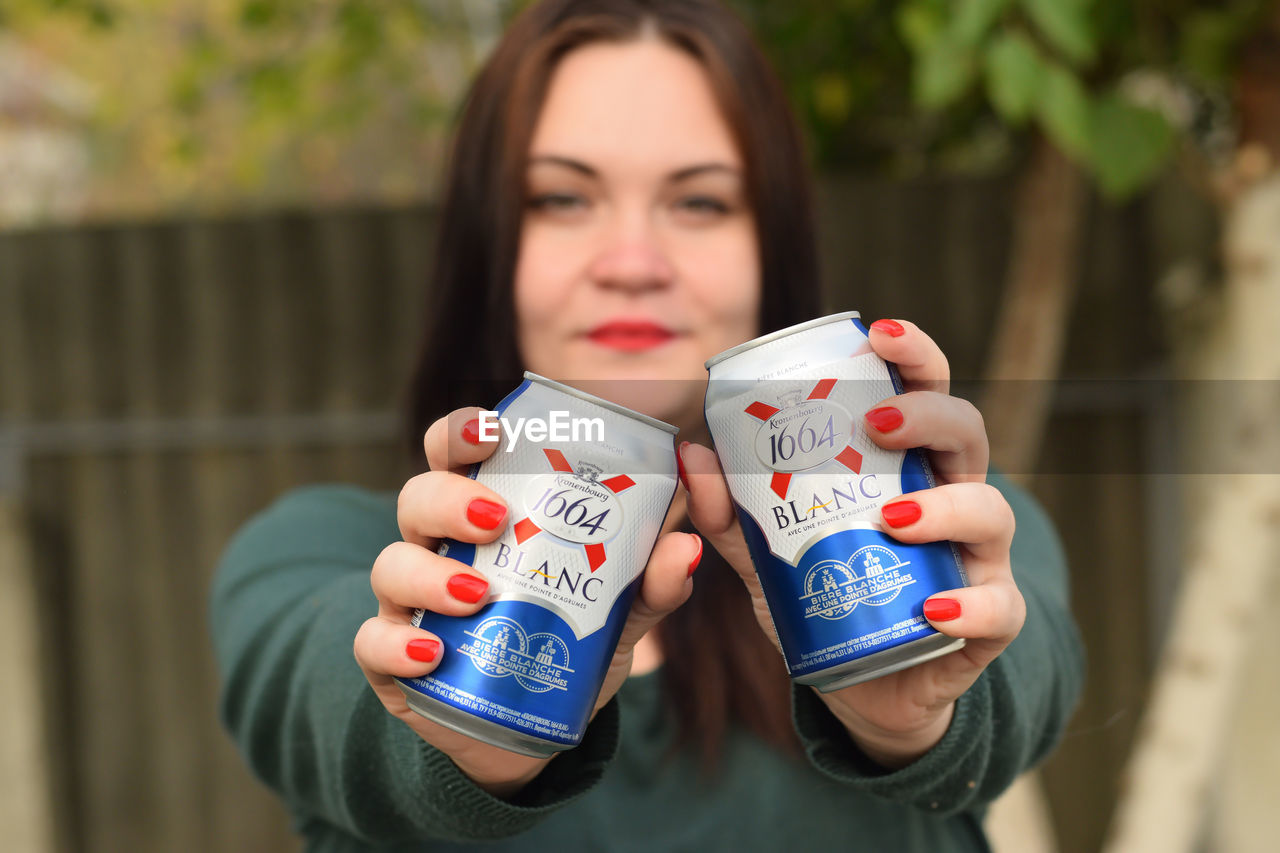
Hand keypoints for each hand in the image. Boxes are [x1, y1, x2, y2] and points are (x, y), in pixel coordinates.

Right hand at [353, 407, 698, 796]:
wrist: (525, 730)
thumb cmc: (563, 645)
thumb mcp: (618, 613)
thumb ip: (651, 581)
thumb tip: (686, 547)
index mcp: (484, 513)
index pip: (457, 452)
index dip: (463, 430)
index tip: (492, 429)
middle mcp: (437, 546)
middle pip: (418, 497)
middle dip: (450, 498)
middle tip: (495, 517)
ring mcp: (407, 602)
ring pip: (392, 564)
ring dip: (431, 573)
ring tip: (478, 592)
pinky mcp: (391, 661)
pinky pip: (372, 642)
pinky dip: (397, 644)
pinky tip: (433, 653)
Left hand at [682, 319, 1023, 767]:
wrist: (861, 686)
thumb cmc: (826, 597)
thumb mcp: (769, 553)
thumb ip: (731, 510)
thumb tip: (690, 451)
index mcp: (906, 466)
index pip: (923, 391)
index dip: (912, 354)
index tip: (876, 333)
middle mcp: (952, 498)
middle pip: (966, 433)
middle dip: (927, 415)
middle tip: (876, 424)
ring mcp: (977, 559)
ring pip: (991, 512)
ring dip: (945, 508)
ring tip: (892, 518)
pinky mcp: (987, 622)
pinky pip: (998, 608)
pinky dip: (969, 604)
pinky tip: (933, 607)